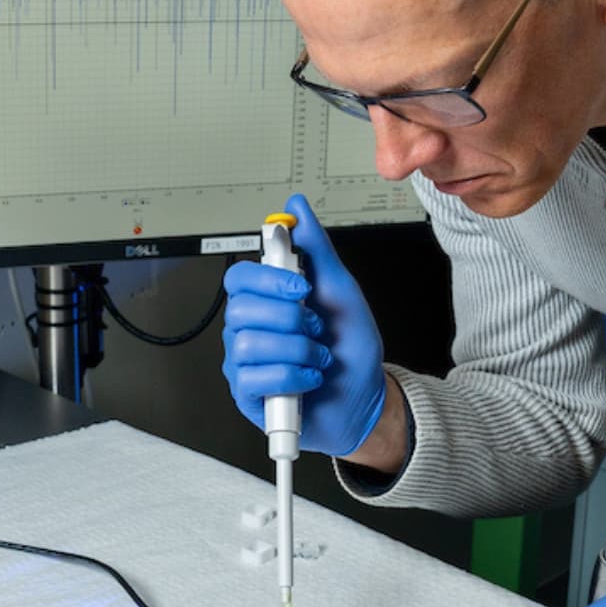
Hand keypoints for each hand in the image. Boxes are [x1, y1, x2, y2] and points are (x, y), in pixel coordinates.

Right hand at [221, 194, 386, 456]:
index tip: (302, 287)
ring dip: (298, 351)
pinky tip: (309, 379)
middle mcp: (249, 328)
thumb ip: (316, 250)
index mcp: (267, 300)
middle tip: (316, 329)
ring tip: (318, 358)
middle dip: (291, 320)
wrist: (365, 398)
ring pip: (249, 344)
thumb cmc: (351, 348)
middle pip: (241, 309)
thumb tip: (297, 208)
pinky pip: (255, 378)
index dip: (268, 279)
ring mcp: (245, 362)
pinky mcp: (247, 394)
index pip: (240, 278)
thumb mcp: (341, 291)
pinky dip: (293, 377)